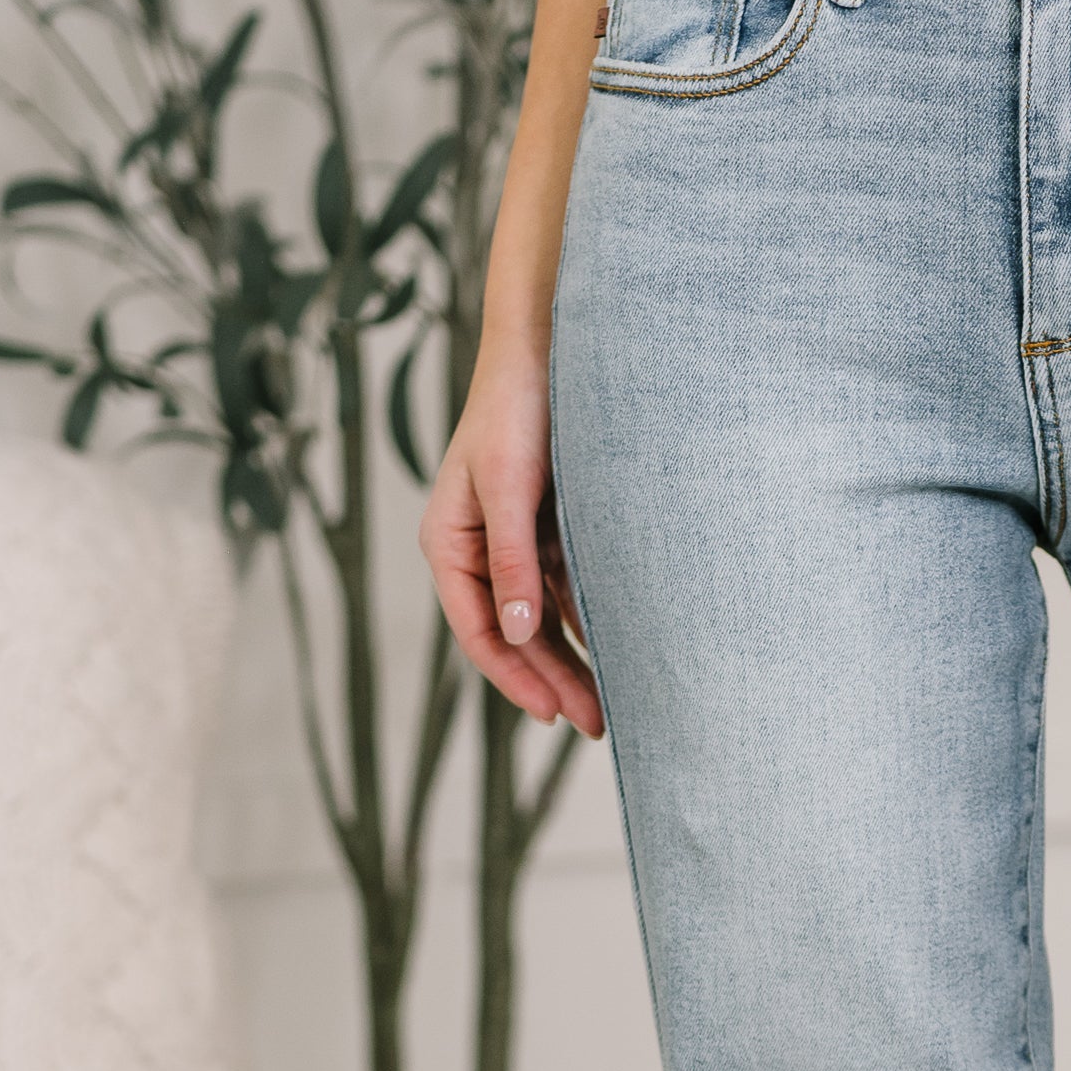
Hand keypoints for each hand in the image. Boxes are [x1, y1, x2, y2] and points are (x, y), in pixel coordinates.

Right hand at [419, 347, 603, 737]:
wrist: (547, 346)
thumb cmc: (516, 408)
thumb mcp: (510, 488)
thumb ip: (511, 562)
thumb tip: (518, 634)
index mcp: (449, 544)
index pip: (480, 630)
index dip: (516, 677)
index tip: (553, 713)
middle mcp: (479, 550)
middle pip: (515, 635)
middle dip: (553, 681)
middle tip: (597, 724)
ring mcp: (514, 542)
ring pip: (543, 619)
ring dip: (574, 659)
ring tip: (612, 703)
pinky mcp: (547, 529)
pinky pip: (567, 589)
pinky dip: (589, 620)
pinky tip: (620, 649)